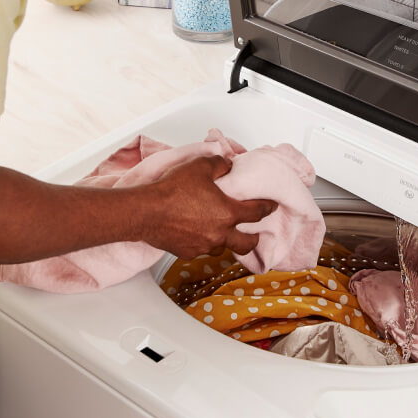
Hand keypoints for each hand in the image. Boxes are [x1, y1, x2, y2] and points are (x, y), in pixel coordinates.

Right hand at [144, 156, 276, 258]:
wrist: (146, 211)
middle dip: (253, 238)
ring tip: (220, 232)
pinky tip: (196, 234)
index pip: (257, 212)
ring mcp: (204, 246)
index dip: (267, 208)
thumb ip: (219, 165)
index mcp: (227, 212)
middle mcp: (219, 233)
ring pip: (222, 247)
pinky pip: (201, 250)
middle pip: (247, 242)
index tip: (272, 206)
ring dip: (224, 240)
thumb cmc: (171, 190)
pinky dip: (202, 242)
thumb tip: (226, 166)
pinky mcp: (188, 253)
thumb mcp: (200, 167)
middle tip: (254, 234)